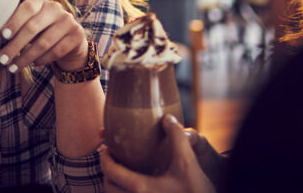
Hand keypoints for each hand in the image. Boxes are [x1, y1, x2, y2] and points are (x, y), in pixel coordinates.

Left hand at [0, 0, 86, 71]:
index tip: (2, 36)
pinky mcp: (77, 35)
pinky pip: (56, 52)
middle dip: (15, 46)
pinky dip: (42, 60)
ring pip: (43, 43)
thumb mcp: (30, 23)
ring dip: (25, 58)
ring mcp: (68, 21)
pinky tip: (33, 64)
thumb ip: (16, 24)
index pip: (27, 8)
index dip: (14, 21)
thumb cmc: (41, 31)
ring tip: (13, 67)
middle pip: (33, 28)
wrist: (69, 39)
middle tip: (2, 59)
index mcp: (40, 2)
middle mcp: (56, 8)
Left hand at [100, 114, 215, 192]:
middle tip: (113, 160)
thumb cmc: (197, 191)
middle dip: (107, 173)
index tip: (106, 148)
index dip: (104, 158)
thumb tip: (167, 118)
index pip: (111, 171)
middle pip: (108, 188)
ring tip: (123, 174)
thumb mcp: (188, 162)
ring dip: (115, 187)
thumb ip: (177, 137)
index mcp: (141, 188)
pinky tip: (136, 188)